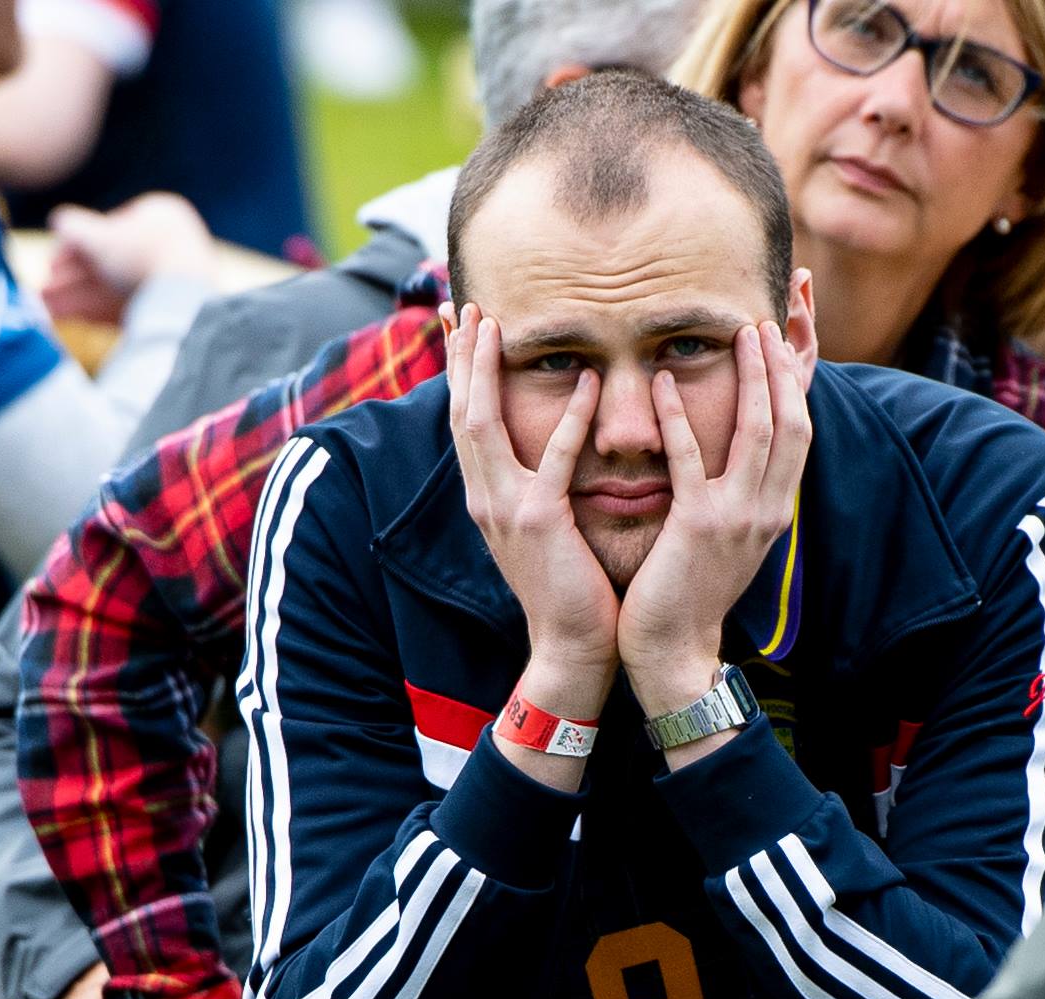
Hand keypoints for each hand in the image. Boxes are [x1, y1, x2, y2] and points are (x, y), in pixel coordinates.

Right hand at [43, 193, 217, 324]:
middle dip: (70, 281)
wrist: (186, 305)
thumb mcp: (97, 238)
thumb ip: (74, 228)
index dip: (73, 249)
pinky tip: (72, 321)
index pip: (109, 230)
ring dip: (77, 299)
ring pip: (117, 290)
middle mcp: (173, 247)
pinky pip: (132, 312)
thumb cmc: (141, 261)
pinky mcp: (178, 314)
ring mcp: (178, 282)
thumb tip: (59, 221)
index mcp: (162, 215)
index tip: (49, 267)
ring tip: (45, 311)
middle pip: (111, 264)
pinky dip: (100, 315)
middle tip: (41, 294)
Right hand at [446, 302, 617, 682]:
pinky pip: (554, 461)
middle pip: (460, 411)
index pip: (466, 422)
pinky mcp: (539, 524)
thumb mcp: (542, 529)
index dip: (458, 373)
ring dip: (484, 371)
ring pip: (482, 425)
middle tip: (464, 305)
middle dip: (459, 357)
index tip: (459, 326)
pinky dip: (569, 420)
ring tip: (494, 324)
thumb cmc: (569, 589)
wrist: (572, 646)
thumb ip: (536, 487)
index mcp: (487, 498)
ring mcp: (506, 510)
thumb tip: (543, 452)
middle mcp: (485, 498)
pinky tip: (586, 382)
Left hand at [620, 322, 810, 714]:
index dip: (796, 384)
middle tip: (768, 320)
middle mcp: (766, 509)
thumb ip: (736, 497)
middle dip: (784, 366)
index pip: (798, 434)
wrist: (675, 651)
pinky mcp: (700, 527)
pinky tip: (666, 383)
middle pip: (791, 421)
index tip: (784, 342)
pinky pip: (691, 460)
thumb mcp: (727, 541)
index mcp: (773, 510)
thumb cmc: (690, 594)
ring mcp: (738, 518)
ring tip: (739, 333)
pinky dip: (681, 418)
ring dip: (752, 377)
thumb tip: (737, 461)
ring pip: (759, 431)